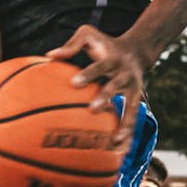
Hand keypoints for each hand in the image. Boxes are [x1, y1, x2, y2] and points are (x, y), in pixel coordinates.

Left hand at [45, 25, 146, 147]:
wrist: (137, 51)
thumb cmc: (104, 43)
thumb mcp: (89, 34)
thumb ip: (71, 45)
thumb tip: (49, 55)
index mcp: (113, 58)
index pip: (100, 66)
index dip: (88, 74)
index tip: (73, 83)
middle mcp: (126, 74)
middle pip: (115, 86)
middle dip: (105, 97)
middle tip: (92, 109)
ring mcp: (133, 89)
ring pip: (131, 107)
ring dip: (124, 125)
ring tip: (115, 142)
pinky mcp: (136, 101)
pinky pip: (133, 119)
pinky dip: (128, 135)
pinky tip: (121, 152)